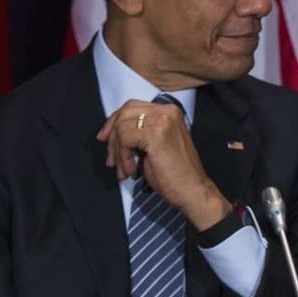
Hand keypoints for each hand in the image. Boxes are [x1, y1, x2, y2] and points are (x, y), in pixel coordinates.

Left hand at [96, 99, 230, 229]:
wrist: (192, 190)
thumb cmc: (174, 172)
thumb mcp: (154, 144)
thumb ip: (140, 131)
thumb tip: (110, 130)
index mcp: (169, 111)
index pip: (131, 106)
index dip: (113, 122)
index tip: (104, 139)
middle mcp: (168, 111)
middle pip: (124, 114)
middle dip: (112, 138)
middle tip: (112, 160)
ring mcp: (163, 120)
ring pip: (122, 127)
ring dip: (117, 152)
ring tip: (124, 170)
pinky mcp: (157, 134)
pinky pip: (125, 139)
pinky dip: (123, 157)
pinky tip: (131, 170)